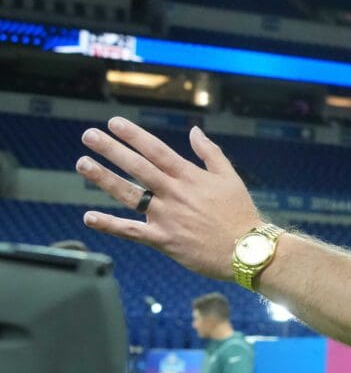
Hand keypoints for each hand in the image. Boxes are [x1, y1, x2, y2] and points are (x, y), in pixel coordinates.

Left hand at [75, 117, 261, 279]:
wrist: (245, 249)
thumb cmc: (239, 212)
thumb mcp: (229, 177)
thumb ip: (210, 152)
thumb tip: (194, 130)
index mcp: (190, 176)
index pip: (156, 150)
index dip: (134, 135)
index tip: (114, 123)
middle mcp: (174, 193)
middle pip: (137, 167)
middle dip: (111, 149)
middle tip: (89, 135)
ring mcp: (166, 217)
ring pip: (129, 194)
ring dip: (103, 178)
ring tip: (82, 163)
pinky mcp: (162, 240)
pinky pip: (130, 231)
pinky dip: (109, 224)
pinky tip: (88, 216)